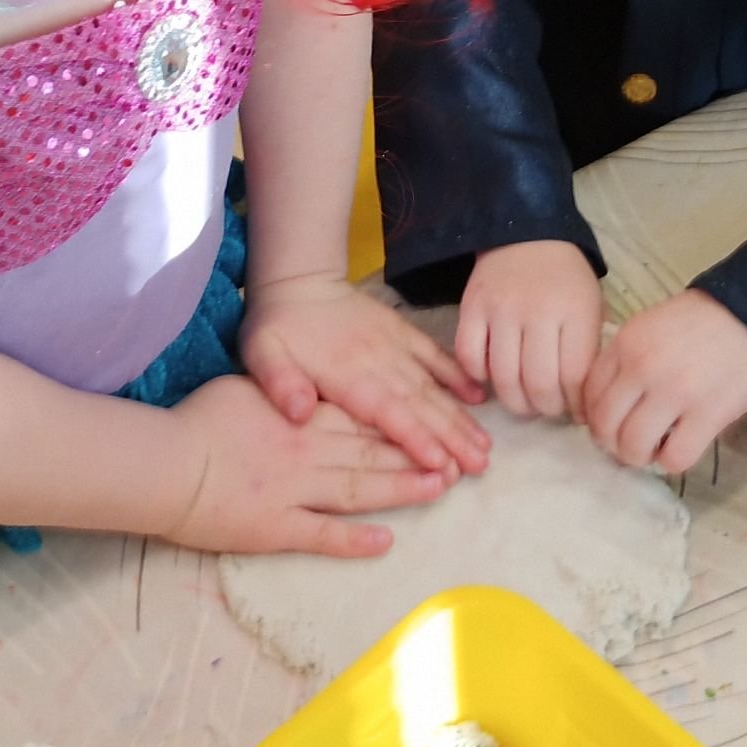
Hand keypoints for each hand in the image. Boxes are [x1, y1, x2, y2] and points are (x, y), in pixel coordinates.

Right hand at [164, 375, 448, 556]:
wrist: (166, 463)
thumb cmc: (198, 420)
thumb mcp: (245, 384)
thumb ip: (284, 384)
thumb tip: (311, 387)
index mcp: (299, 415)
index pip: (359, 414)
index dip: (397, 417)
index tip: (430, 419)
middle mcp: (306, 451)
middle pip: (370, 451)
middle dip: (415, 453)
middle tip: (455, 457)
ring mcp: (295, 491)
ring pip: (359, 489)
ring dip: (400, 489)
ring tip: (437, 489)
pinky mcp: (278, 528)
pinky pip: (323, 534)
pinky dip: (355, 540)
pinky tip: (384, 541)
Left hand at [243, 274, 488, 475]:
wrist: (297, 279)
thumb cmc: (277, 326)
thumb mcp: (262, 353)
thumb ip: (280, 383)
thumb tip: (300, 413)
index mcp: (346, 375)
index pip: (387, 412)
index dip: (415, 438)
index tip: (442, 464)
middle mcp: (377, 362)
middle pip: (420, 405)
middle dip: (451, 437)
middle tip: (479, 467)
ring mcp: (393, 346)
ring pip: (432, 386)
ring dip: (459, 417)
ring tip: (485, 447)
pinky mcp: (401, 332)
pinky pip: (434, 354)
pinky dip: (457, 374)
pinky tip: (479, 397)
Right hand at [456, 239, 603, 421]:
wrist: (527, 232)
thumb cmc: (566, 278)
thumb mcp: (591, 307)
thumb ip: (587, 352)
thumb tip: (581, 404)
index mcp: (575, 313)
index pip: (574, 378)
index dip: (575, 405)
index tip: (576, 411)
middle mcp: (537, 312)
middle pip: (538, 384)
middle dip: (546, 409)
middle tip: (549, 408)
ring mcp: (500, 310)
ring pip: (503, 378)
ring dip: (515, 402)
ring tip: (524, 401)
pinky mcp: (470, 307)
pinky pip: (469, 356)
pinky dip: (480, 376)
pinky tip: (493, 376)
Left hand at [581, 290, 746, 475]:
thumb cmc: (702, 320)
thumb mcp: (651, 325)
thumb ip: (627, 357)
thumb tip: (612, 401)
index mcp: (625, 344)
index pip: (589, 394)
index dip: (594, 417)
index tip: (609, 424)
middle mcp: (642, 368)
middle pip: (604, 425)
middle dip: (611, 443)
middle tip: (628, 445)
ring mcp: (674, 393)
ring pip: (633, 446)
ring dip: (638, 457)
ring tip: (652, 451)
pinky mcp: (708, 415)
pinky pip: (675, 457)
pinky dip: (670, 462)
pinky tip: (678, 450)